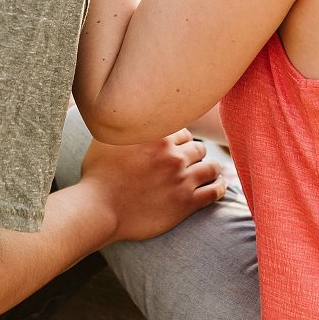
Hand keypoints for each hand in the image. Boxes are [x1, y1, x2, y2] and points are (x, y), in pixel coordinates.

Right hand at [79, 129, 225, 243]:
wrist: (98, 209)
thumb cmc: (97, 175)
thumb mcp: (107, 137)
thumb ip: (124, 124)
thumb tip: (127, 110)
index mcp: (157, 136)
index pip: (184, 132)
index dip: (180, 141)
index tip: (177, 149)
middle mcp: (173, 155)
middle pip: (198, 148)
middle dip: (193, 154)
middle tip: (188, 163)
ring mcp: (181, 179)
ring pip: (210, 167)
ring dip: (209, 169)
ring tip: (209, 173)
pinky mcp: (186, 203)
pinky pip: (215, 191)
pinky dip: (221, 187)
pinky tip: (220, 185)